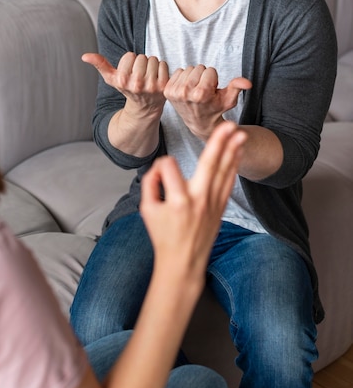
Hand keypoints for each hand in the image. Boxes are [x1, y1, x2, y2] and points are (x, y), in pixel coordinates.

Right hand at [82, 52, 168, 115]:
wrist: (145, 107)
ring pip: (153, 59)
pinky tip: (157, 77)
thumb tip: (85, 56)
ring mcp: (151, 86)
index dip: (130, 61)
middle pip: (141, 57)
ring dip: (151, 65)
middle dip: (141, 63)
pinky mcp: (163, 86)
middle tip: (140, 74)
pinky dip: (161, 68)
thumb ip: (100, 65)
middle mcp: (137, 84)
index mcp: (123, 81)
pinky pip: (163, 64)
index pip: (129, 55)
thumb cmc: (127, 89)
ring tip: (148, 76)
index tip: (129, 71)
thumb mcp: (111, 79)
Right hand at [140, 121, 246, 278]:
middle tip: (228, 125)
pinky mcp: (220, 208)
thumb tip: (160, 167)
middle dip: (219, 142)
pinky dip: (233, 166)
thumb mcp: (146, 211)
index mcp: (176, 201)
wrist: (182, 263)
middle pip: (209, 164)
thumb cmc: (163, 237)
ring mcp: (212, 204)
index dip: (160, 167)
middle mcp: (198, 200)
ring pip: (223, 171)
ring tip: (240, 133)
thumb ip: (150, 184)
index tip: (157, 177)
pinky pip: (228, 182)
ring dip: (232, 150)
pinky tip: (237, 153)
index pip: (169, 166)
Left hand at [163, 64, 251, 140]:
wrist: (198, 122)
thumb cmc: (215, 108)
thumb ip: (237, 88)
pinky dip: (183, 78)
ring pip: (188, 69)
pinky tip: (187, 89)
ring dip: (193, 77)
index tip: (212, 90)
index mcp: (201, 94)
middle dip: (203, 76)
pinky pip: (178, 71)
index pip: (210, 70)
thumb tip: (248, 83)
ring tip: (196, 90)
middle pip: (198, 68)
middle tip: (204, 90)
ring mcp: (175, 92)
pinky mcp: (167, 90)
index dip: (213, 79)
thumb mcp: (229, 100)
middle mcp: (185, 92)